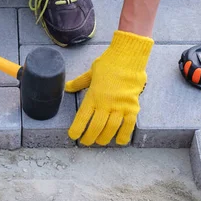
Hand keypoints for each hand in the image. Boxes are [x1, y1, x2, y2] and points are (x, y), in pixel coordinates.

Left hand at [65, 30, 153, 145]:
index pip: (82, 117)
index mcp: (93, 95)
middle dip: (89, 137)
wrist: (129, 57)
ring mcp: (120, 106)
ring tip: (100, 142)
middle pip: (96, 127)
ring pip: (111, 129)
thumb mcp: (90, 73)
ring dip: (104, 138)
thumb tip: (66, 88)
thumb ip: (79, 83)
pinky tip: (119, 141)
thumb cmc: (108, 64)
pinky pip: (129, 125)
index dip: (77, 129)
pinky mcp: (133, 107)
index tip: (73, 136)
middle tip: (86, 142)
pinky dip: (124, 135)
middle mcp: (106, 103)